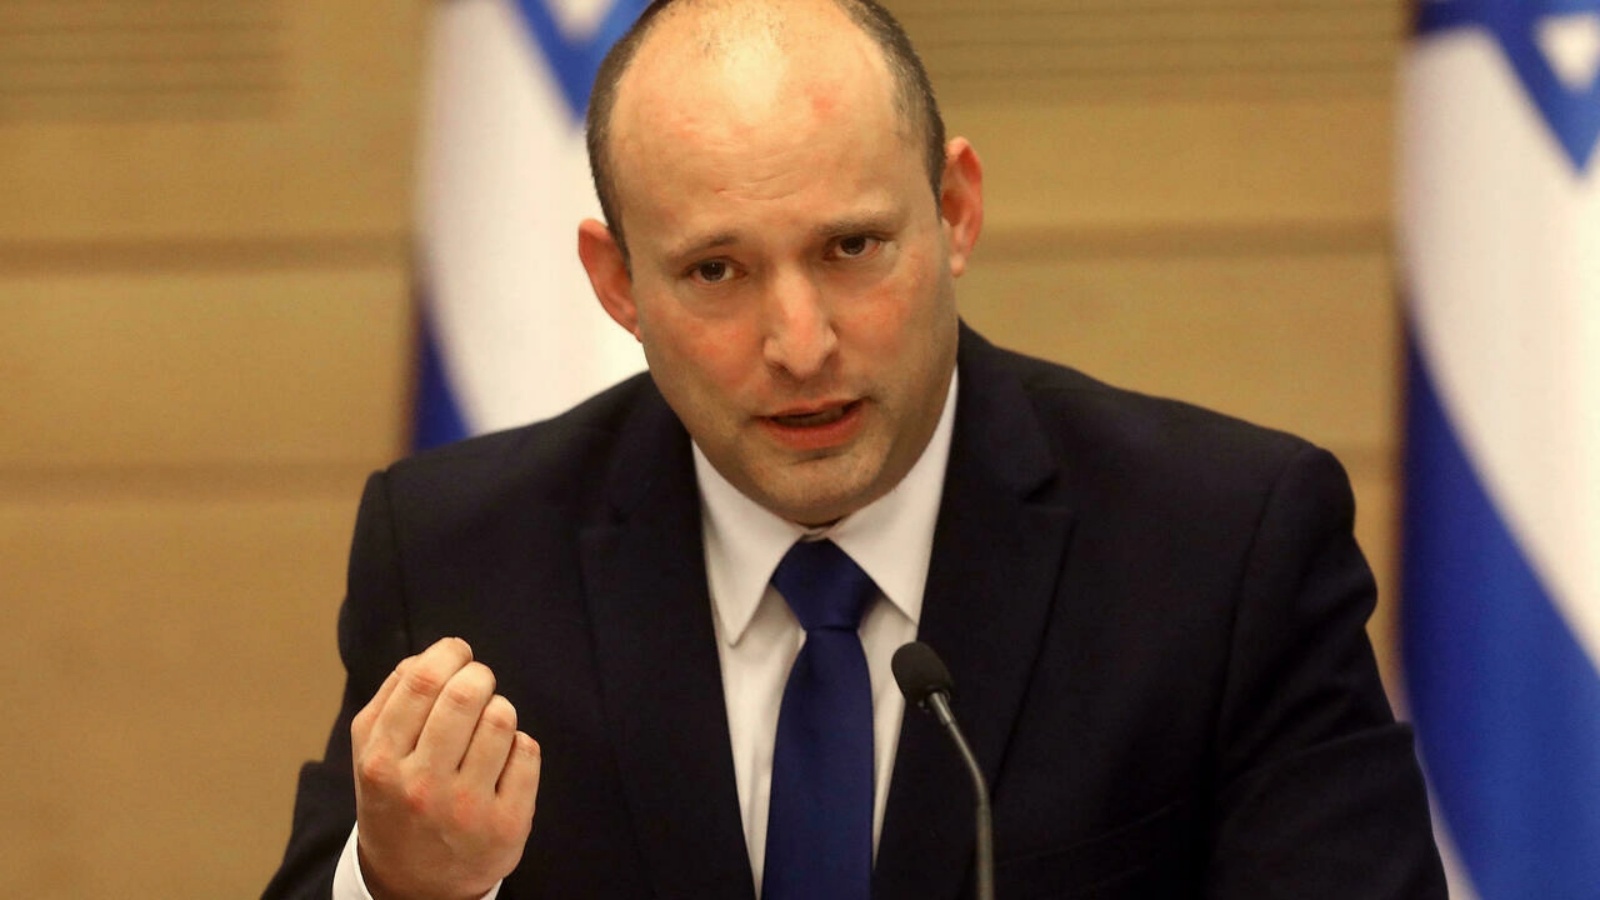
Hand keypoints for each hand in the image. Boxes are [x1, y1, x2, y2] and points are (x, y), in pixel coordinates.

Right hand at [351, 637, 540, 899]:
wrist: (414, 885)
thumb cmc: (397, 800)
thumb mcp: (372, 754)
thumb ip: (392, 698)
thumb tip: (431, 656)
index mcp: (383, 761)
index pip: (422, 681)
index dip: (448, 653)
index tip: (457, 653)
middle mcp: (423, 786)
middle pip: (466, 694)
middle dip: (478, 675)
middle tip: (477, 682)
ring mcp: (468, 808)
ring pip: (502, 718)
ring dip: (499, 710)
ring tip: (486, 726)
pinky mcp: (508, 825)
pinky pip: (527, 751)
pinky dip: (518, 746)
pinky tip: (500, 762)